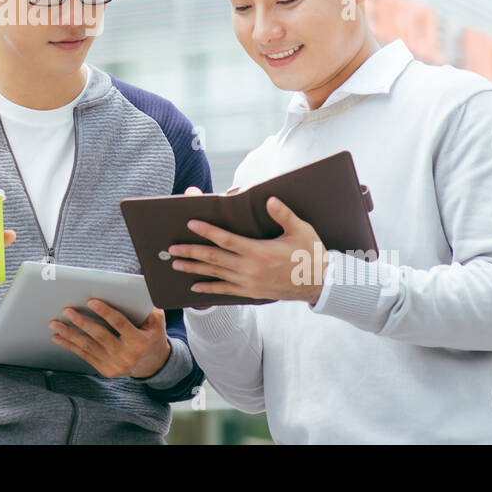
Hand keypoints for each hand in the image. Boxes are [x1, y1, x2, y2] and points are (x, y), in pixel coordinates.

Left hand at [49, 301, 170, 378]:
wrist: (153, 364)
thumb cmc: (152, 336)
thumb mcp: (157, 321)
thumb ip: (148, 307)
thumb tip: (134, 289)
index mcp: (139, 342)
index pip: (119, 324)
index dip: (105, 312)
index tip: (91, 301)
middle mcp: (127, 355)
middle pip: (100, 336)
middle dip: (81, 322)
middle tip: (67, 310)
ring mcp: (115, 365)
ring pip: (89, 347)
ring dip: (70, 335)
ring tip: (55, 324)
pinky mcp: (106, 370)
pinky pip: (85, 356)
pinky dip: (70, 346)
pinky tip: (58, 338)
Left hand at [166, 196, 329, 303]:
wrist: (320, 284)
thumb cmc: (310, 253)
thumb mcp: (300, 230)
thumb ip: (283, 214)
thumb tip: (269, 199)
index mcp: (259, 251)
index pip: (226, 239)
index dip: (207, 231)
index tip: (191, 223)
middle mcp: (250, 268)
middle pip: (214, 258)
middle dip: (191, 251)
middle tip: (171, 247)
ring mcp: (249, 282)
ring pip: (215, 274)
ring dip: (194, 268)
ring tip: (176, 263)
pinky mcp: (251, 292)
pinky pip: (225, 291)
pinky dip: (209, 289)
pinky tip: (195, 287)